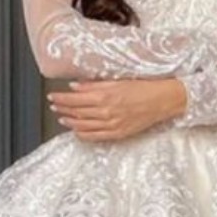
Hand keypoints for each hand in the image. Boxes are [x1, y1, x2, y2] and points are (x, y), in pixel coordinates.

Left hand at [48, 76, 185, 141]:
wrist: (163, 100)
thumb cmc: (143, 87)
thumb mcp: (117, 80)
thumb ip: (94, 84)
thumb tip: (75, 86)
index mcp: (105, 95)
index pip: (75, 99)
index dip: (61, 99)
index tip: (52, 96)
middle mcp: (106, 111)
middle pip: (77, 112)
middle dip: (62, 109)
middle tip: (54, 106)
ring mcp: (112, 124)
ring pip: (84, 125)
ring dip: (70, 122)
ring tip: (61, 119)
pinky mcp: (118, 133)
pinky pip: (95, 137)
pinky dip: (83, 134)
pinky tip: (76, 131)